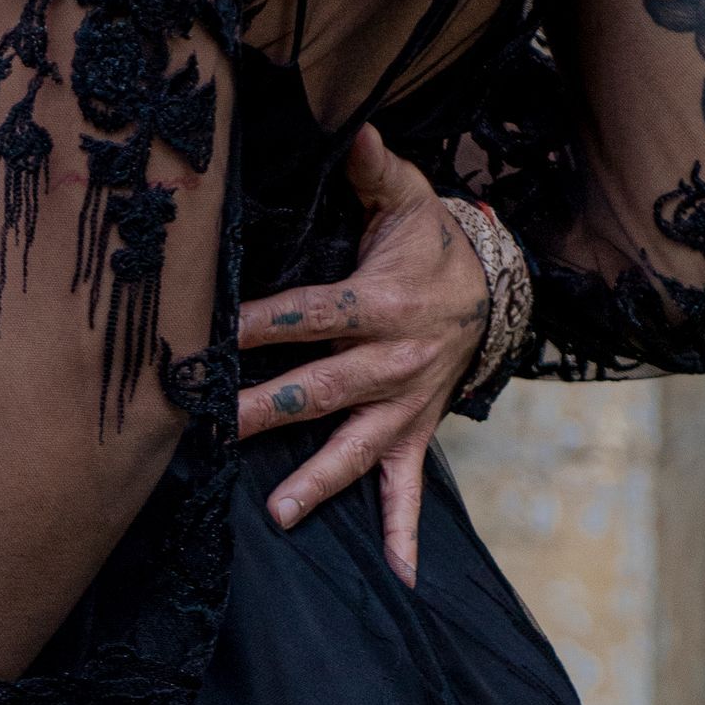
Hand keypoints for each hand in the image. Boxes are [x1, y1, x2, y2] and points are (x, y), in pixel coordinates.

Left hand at [236, 126, 489, 583]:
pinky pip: (411, 490)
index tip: (206, 336)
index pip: (308, 315)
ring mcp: (405, 407)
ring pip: (354, 447)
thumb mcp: (410, 197)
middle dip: (262, 409)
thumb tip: (355, 127)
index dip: (257, 324)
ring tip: (276, 512)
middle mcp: (393, 362)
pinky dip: (405, 534)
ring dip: (316, 480)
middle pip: (317, 388)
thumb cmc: (433, 242)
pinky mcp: (416, 435)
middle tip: (209, 428)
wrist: (498, 289)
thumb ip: (375, 168)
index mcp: (381, 303)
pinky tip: (399, 578)